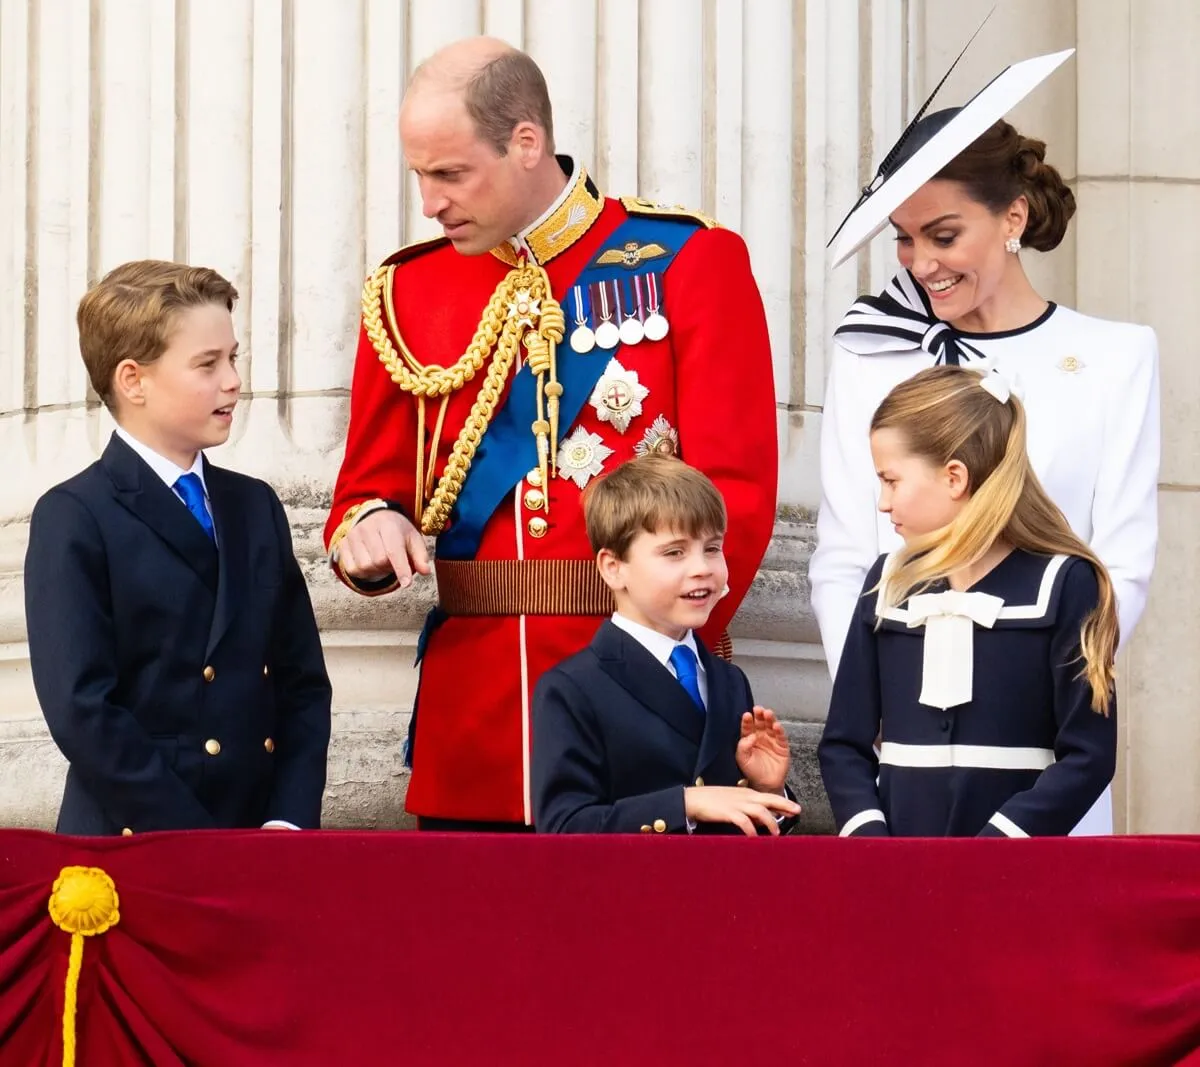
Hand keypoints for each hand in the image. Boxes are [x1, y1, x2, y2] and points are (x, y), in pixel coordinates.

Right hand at [336, 508, 430, 587]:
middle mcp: (368, 528)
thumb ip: (420, 556)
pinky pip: (352, 569)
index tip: (407, 584)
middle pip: (379, 562)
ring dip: (376, 571)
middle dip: (389, 567)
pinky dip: (363, 572)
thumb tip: (425, 572)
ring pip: (365, 567)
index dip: (401, 569)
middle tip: (393, 561)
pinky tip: (370, 562)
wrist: (376, 517)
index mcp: (389, 525)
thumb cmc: (398, 531)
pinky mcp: (343, 544)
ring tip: (382, 560)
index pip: (394, 551)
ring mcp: (353, 536)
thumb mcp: (413, 539)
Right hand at [683, 786, 799, 836]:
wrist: (692, 799)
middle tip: (797, 812)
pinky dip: (752, 830)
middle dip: (785, 806)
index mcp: (746, 793)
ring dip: (770, 822)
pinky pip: (744, 822)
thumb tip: (761, 819)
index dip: (783, 803)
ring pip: (761, 811)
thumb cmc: (711, 801)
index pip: (769, 797)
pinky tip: (755, 838)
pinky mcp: (728, 812)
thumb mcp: (733, 801)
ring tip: (776, 833)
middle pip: (770, 799)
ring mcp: (737, 803)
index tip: (795, 809)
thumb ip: (747, 808)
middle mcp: (744, 796)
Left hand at [736, 706, 790, 792]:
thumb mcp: (742, 759)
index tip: (747, 715)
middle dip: (759, 715)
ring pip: (771, 726)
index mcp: (749, 738)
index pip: (747, 727)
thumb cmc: (752, 771)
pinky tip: (776, 726)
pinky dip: (780, 730)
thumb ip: (743, 746)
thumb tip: (750, 736)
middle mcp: (761, 737)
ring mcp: (772, 740)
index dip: (747, 721)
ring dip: (770, 719)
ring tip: (768, 713)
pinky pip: (781, 737)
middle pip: (760, 723)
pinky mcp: (782, 746)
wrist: (765, 784)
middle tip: (758, 709)